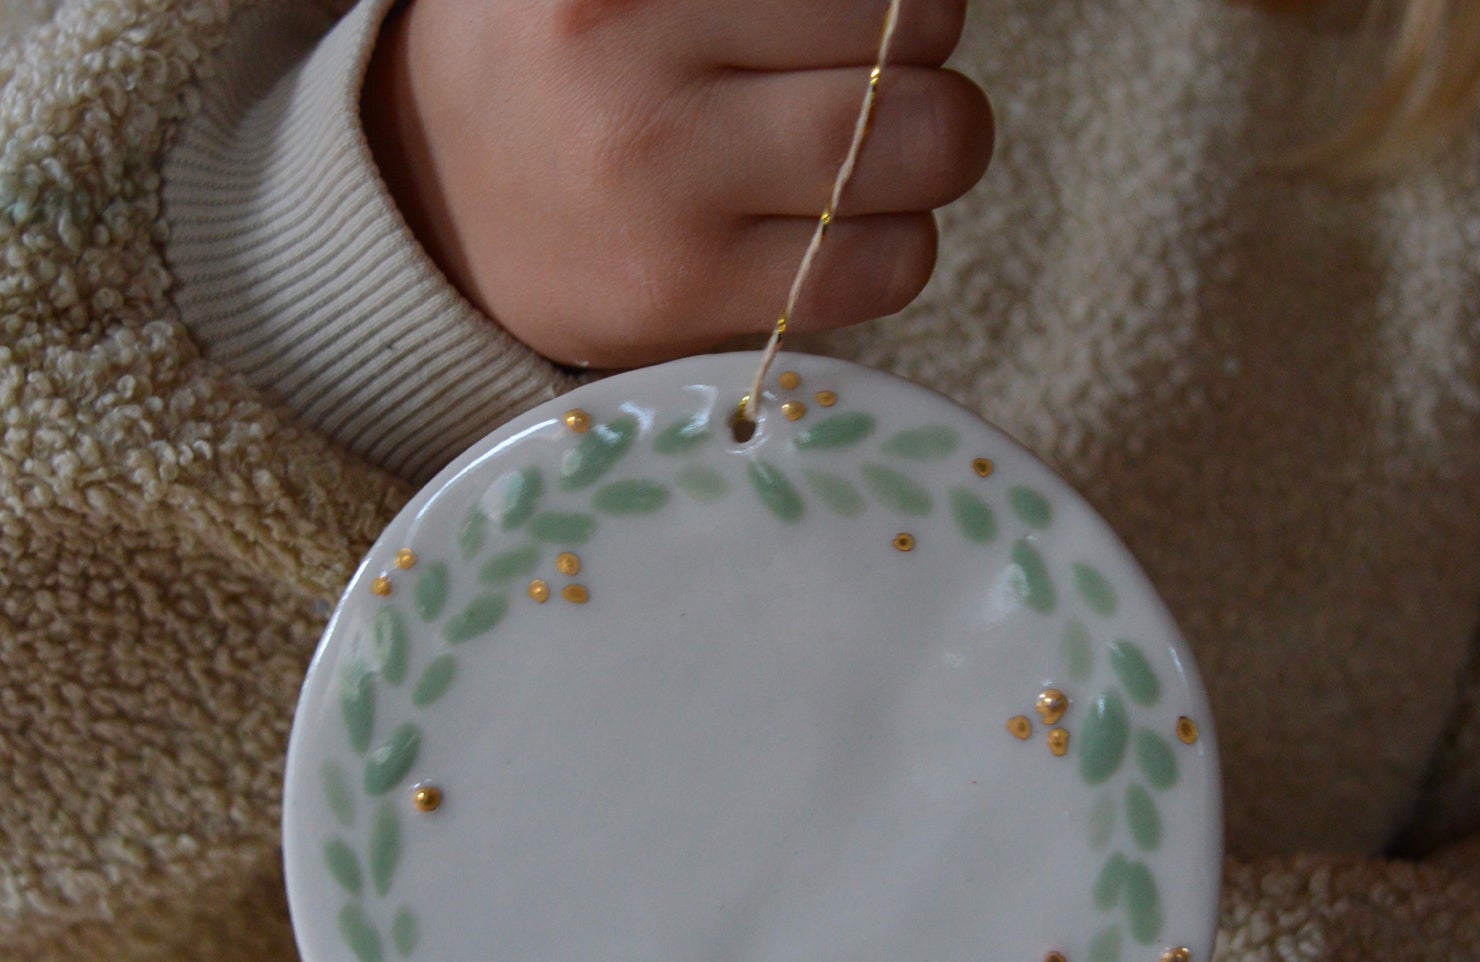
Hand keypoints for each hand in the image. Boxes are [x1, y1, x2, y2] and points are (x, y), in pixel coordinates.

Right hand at [361, 0, 992, 366]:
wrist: (430, 207)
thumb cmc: (554, 60)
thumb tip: (916, 5)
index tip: (848, 21)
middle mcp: (630, 52)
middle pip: (917, 17)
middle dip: (920, 49)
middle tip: (867, 76)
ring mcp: (662, 186)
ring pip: (927, 142)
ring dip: (930, 150)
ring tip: (860, 157)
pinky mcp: (685, 296)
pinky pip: (886, 267)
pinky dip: (899, 247)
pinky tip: (842, 232)